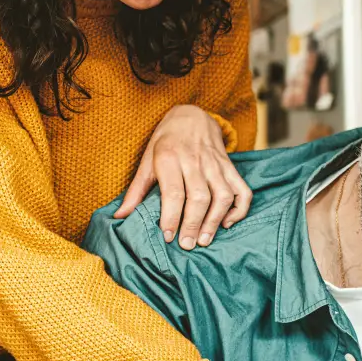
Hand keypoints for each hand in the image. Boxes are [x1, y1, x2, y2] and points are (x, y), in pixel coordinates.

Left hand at [115, 105, 251, 249]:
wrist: (191, 115)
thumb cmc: (165, 142)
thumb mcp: (146, 160)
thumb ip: (135, 191)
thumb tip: (120, 216)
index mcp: (169, 157)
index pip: (173, 192)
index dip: (171, 217)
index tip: (168, 236)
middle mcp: (194, 160)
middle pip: (198, 197)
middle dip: (193, 224)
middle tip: (187, 245)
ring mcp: (215, 163)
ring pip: (221, 195)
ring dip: (214, 220)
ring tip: (205, 240)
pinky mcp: (230, 166)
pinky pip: (242, 189)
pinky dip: (239, 209)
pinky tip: (227, 223)